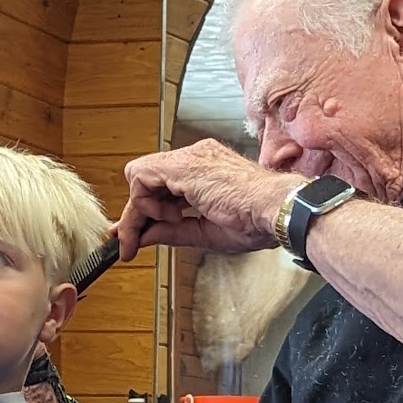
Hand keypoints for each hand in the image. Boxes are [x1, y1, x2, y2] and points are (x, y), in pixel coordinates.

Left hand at [118, 140, 303, 260]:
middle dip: (134, 215)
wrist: (275, 210)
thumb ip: (171, 232)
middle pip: (146, 181)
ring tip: (163, 227)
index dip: (143, 211)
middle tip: (127, 244)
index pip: (160, 185)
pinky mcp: (182, 165)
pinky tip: (167, 216)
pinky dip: (144, 202)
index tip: (133, 237)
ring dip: (140, 211)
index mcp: (203, 170)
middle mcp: (194, 158)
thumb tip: (144, 237)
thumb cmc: (254, 220)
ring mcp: (188, 158)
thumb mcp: (202, 232)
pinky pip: (141, 177)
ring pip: (139, 177)